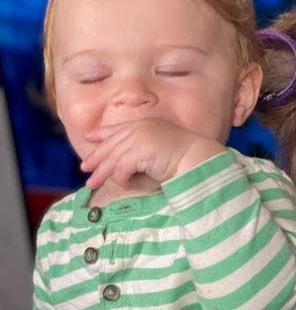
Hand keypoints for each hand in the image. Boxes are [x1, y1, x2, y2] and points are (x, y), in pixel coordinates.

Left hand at [81, 119, 224, 190]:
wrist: (197, 159)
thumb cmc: (184, 157)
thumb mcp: (160, 148)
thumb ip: (142, 150)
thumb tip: (123, 164)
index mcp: (145, 124)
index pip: (117, 128)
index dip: (101, 133)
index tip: (89, 136)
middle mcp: (139, 129)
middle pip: (110, 144)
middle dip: (96, 157)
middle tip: (85, 169)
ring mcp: (138, 139)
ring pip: (112, 159)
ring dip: (102, 173)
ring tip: (92, 184)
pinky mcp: (138, 152)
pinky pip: (121, 169)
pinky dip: (122, 179)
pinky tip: (126, 185)